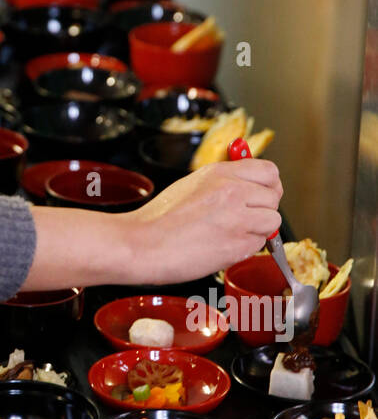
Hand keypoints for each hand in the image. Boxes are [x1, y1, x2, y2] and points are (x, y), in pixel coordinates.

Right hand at [123, 158, 282, 285]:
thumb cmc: (158, 219)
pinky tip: (223, 245)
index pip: (269, 171)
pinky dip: (246, 247)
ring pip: (272, 221)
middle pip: (274, 196)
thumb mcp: (191, 185)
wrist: (143, 244)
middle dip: (263, 208)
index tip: (262, 193)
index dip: (269, 184)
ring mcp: (238, 218)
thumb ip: (222, 182)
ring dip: (258, 230)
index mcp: (220, 173)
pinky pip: (259, 244)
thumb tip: (246, 185)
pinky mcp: (238, 245)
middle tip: (246, 217)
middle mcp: (233, 191)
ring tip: (232, 233)